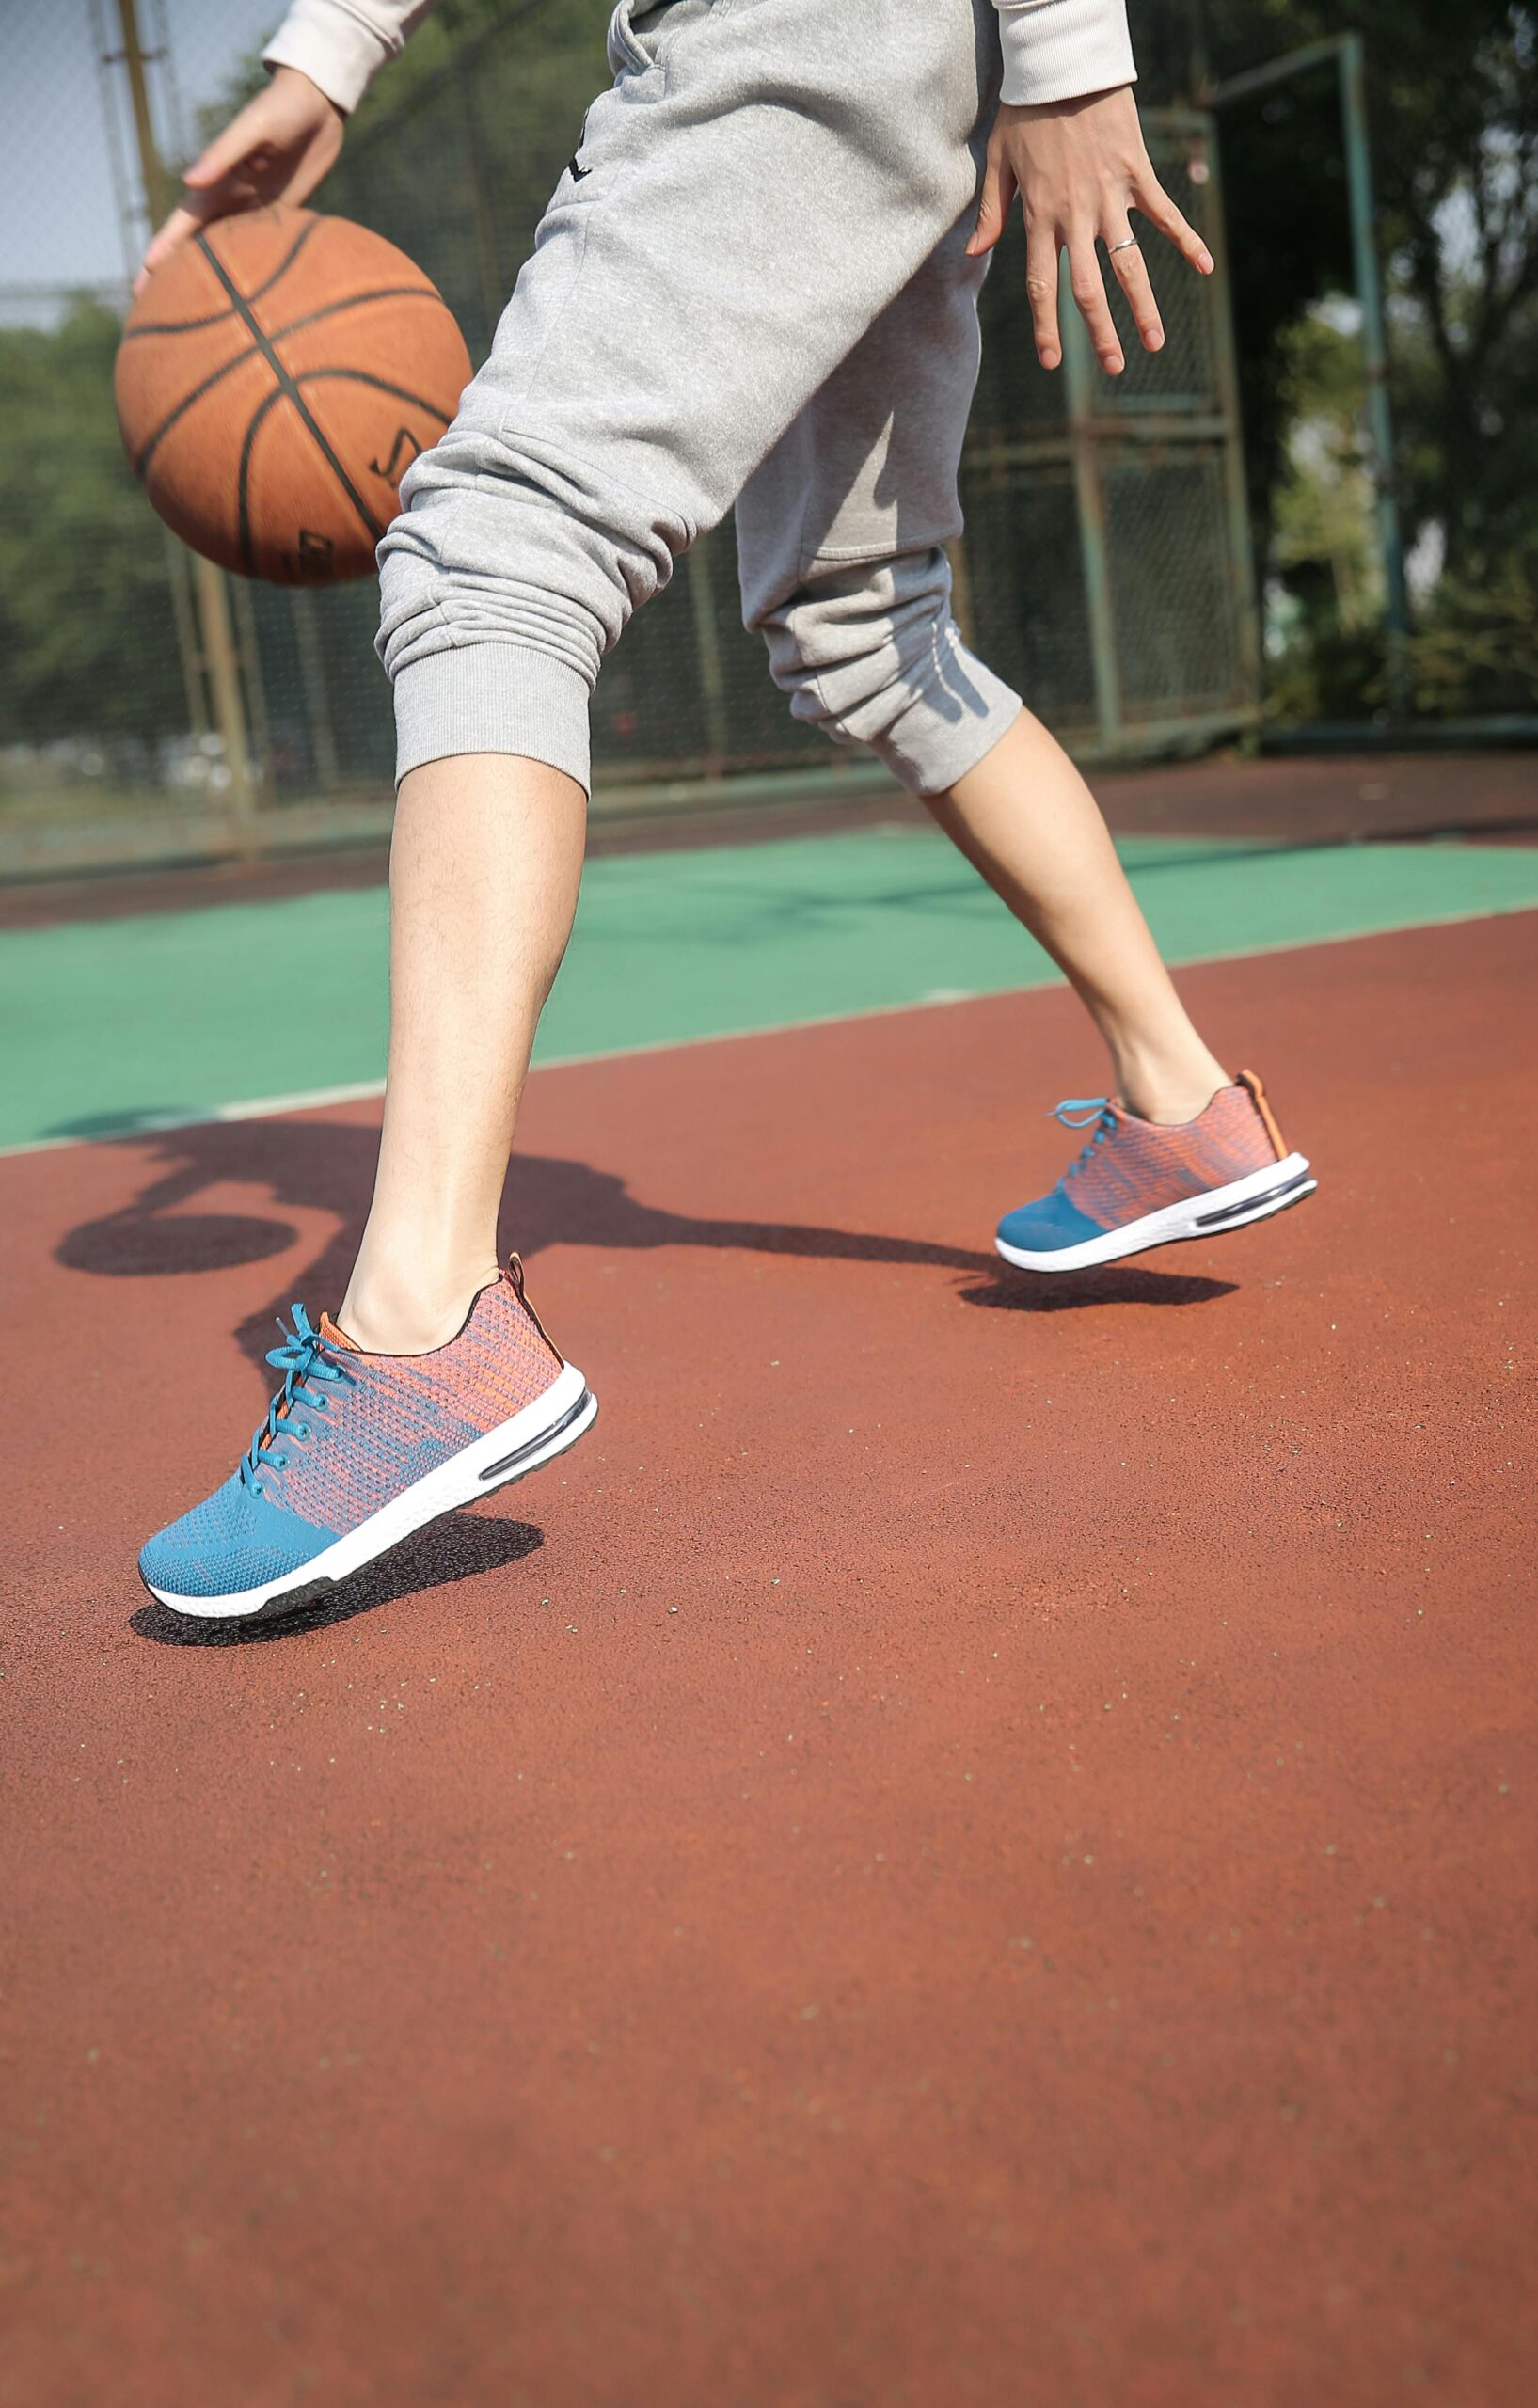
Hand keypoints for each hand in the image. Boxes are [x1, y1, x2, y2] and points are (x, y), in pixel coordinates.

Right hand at [135, 67, 344, 293]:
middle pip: (197, 247)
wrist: (318, 105)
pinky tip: (249, 296)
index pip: (182, 224)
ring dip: (211, 282)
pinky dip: (252, 272)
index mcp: (217, 183)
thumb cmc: (280, 109)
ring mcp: (255, 211)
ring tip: (196, 312)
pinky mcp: (283, 216)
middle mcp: (231, 201)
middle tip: (153, 309)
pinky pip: (263, 250)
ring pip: (228, 254)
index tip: (144, 279)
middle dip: (176, 276)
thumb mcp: (251, 128)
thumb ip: (222, 154)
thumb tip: (189, 181)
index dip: (164, 251)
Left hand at [966, 86, 1212, 376]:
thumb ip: (992, 212)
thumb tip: (974, 252)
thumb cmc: (1027, 110)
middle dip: (1100, 333)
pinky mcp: (1137, 174)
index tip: (1050, 361)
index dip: (1047, 325)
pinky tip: (1206, 268)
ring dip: (1144, 306)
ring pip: (1129, 264)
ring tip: (1156, 342)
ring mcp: (1110, 197)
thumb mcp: (999, 160)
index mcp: (1040, 217)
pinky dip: (1186, 240)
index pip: (1043, 285)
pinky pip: (1165, 214)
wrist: (1065, 64)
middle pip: (1088, 288)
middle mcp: (1076, 215)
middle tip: (1115, 368)